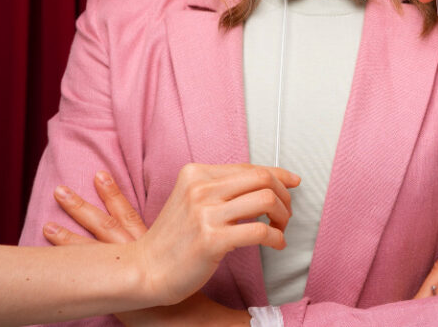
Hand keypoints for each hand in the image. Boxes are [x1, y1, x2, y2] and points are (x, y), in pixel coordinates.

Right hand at [44, 163, 298, 309]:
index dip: (278, 174)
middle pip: (262, 178)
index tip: (292, 182)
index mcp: (196, 173)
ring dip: (283, 216)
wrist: (144, 270)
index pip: (249, 167)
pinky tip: (276, 244)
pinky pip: (259, 231)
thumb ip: (220, 188)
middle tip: (286, 212)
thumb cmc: (172, 239)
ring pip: (265, 200)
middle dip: (284, 194)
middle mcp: (201, 188)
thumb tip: (264, 181)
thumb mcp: (191, 200)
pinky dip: (276, 238)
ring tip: (281, 228)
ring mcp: (205, 213)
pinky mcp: (212, 240)